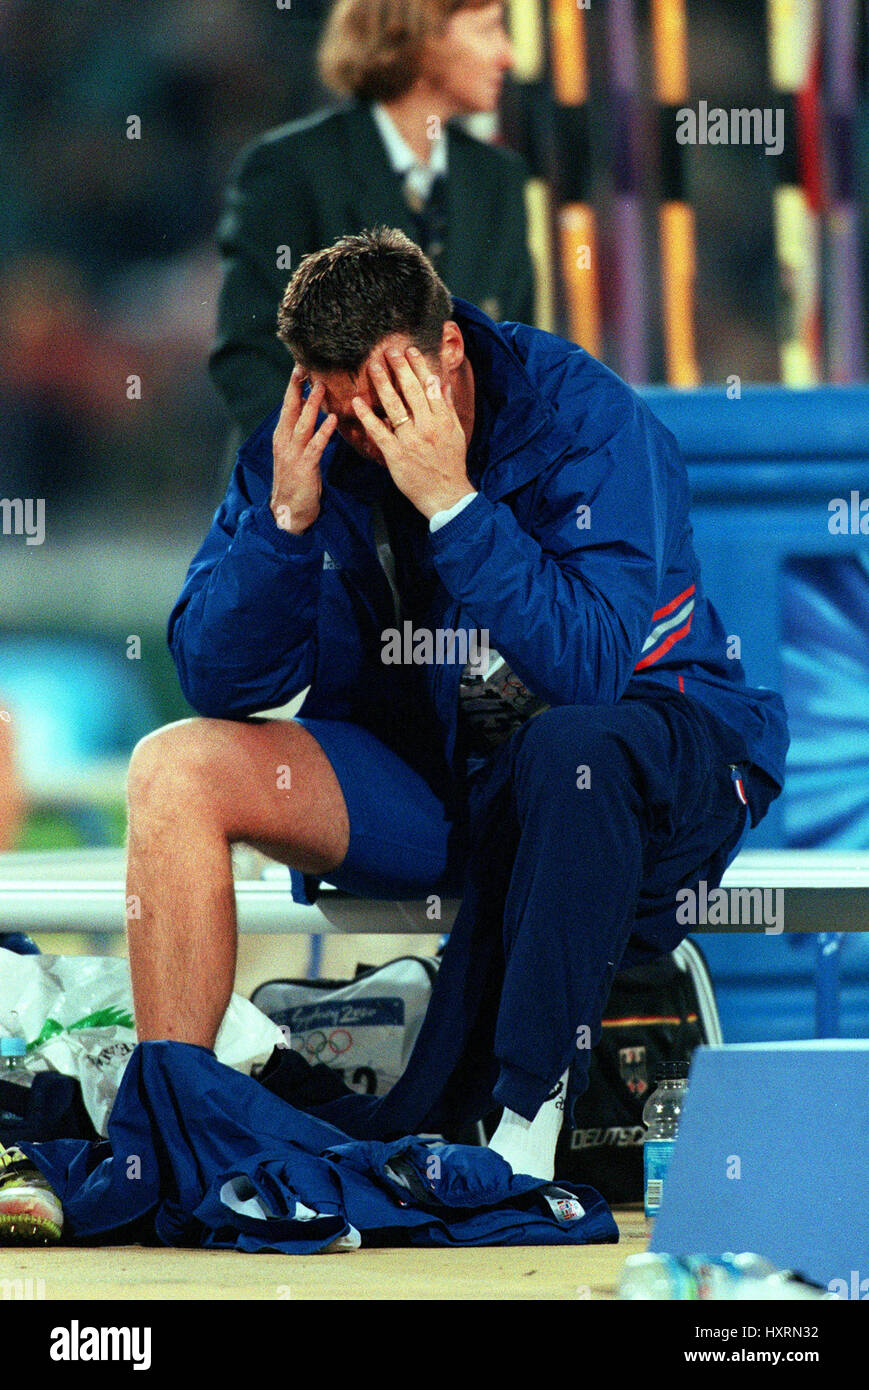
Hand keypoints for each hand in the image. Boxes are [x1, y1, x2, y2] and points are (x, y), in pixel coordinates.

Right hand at [270, 365, 336, 532]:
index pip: (287, 407)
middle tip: (304, 367)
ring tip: (320, 387)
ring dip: (312, 405)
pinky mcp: (304, 467)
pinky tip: (332, 420)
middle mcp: (284, 442)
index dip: (293, 387)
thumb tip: (308, 412)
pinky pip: (315, 446)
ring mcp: (292, 454)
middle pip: (290, 409)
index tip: (300, 367)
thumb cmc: (295, 482)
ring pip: (302, 424)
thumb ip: (299, 433)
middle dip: (297, 388)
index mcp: (281, 437)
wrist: (288, 512)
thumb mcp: (294, 453)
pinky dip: (323, 432)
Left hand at [351, 347, 474, 519]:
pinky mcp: (396, 454)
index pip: (429, 386)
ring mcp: (410, 440)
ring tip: (373, 367)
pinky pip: (379, 432)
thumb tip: (442, 382)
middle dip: (400, 368)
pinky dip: (368, 416)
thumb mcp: (456, 433)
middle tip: (388, 350)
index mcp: (442, 419)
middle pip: (411, 391)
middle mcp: (427, 426)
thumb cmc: (450, 462)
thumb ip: (448, 407)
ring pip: (394, 406)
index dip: (419, 367)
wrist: (445, 494)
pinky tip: (357, 402)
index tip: (409, 350)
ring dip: (382, 384)